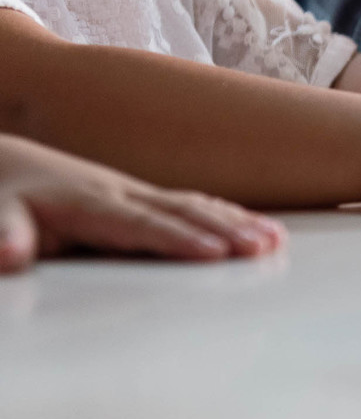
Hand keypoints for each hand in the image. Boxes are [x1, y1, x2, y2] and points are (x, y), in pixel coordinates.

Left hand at [0, 136, 285, 272]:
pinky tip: (263, 230)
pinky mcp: (146, 198)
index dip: (177, 239)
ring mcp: (137, 192)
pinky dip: (232, 216)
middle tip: (261, 248)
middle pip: (181, 213)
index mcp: (87, 204)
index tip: (213, 254)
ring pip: (196, 206)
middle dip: (224, 230)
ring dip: (238, 223)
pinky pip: (196, 206)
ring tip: (275, 241)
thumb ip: (5, 235)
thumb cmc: (4, 193)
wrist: (8, 161)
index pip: (140, 225)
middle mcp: (121, 193)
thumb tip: (8, 257)